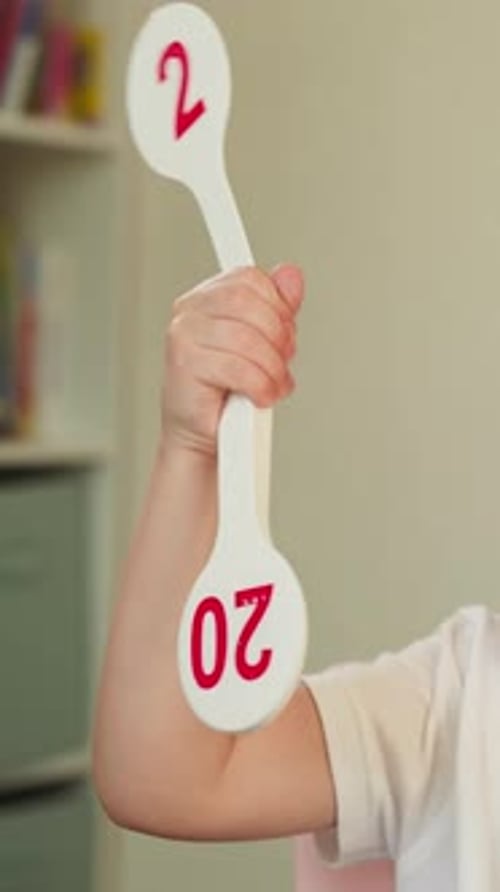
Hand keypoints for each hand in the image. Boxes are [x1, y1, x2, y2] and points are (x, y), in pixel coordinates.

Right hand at [162, 264, 303, 455]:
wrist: (208, 435)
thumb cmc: (229, 391)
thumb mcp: (262, 342)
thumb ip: (276, 307)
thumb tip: (290, 274)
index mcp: (205, 298)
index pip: (248, 279)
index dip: (277, 306)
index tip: (284, 334)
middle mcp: (189, 312)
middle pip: (248, 303)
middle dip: (277, 337)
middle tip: (281, 363)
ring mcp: (183, 337)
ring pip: (247, 338)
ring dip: (271, 369)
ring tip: (271, 385)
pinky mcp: (185, 366)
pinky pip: (239, 368)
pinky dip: (260, 387)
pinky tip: (259, 396)